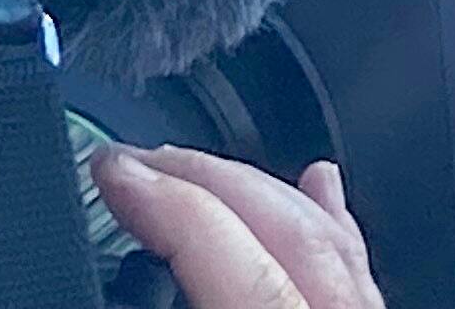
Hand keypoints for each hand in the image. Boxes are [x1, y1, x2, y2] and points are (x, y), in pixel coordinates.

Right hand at [89, 145, 382, 308]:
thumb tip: (94, 292)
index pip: (226, 246)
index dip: (164, 196)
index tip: (112, 169)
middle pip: (285, 226)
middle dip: (204, 178)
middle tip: (137, 163)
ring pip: (328, 236)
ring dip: (257, 191)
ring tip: (199, 168)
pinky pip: (360, 269)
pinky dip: (329, 220)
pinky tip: (320, 185)